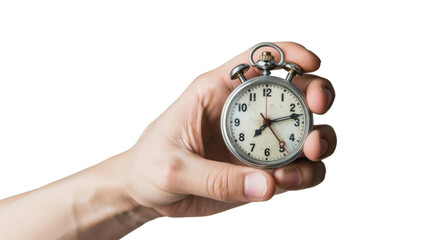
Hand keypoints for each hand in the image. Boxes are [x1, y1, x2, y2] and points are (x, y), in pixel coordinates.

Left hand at [123, 42, 336, 216]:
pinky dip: (305, 174)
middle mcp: (245, 112)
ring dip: (319, 140)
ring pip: (306, 131)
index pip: (259, 59)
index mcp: (218, 92)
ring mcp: (257, 141)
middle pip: (296, 91)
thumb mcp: (173, 169)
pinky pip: (298, 168)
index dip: (290, 53)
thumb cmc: (149, 166)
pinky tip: (286, 182)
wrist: (146, 193)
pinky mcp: (262, 169)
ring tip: (308, 156)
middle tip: (318, 110)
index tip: (312, 64)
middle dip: (318, 94)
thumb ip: (218, 179)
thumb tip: (268, 185)